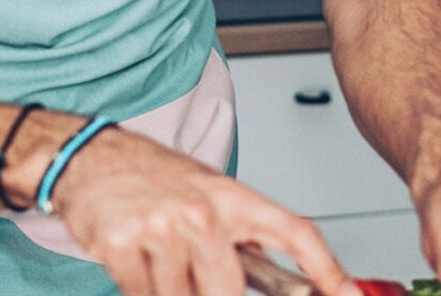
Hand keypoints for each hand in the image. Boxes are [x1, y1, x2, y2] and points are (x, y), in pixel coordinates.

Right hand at [50, 127, 354, 295]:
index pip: (295, 232)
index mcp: (233, 197)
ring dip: (170, 290)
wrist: (93, 157)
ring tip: (160, 259)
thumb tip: (285, 281)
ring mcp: (162, 227)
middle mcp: (202, 211)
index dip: (328, 268)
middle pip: (229, 291)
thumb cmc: (157, 177)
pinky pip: (142, 295)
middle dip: (213, 294)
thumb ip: (244, 236)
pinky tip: (136, 260)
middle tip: (194, 275)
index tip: (346, 294)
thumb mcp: (211, 195)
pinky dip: (140, 288)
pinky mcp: (123, 244)